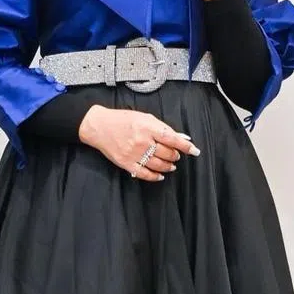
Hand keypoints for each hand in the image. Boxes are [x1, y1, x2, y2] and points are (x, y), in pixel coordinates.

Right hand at [78, 104, 200, 181]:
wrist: (99, 126)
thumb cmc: (122, 119)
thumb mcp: (144, 117)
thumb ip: (161, 127)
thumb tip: (179, 137)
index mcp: (147, 127)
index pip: (172, 138)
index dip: (185, 146)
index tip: (194, 150)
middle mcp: (142, 141)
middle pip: (167, 153)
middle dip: (175, 155)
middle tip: (177, 155)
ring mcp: (134, 154)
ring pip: (158, 165)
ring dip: (168, 166)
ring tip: (171, 165)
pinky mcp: (126, 163)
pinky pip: (144, 174)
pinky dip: (155, 176)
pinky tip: (160, 175)